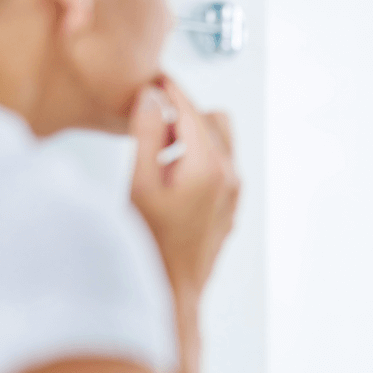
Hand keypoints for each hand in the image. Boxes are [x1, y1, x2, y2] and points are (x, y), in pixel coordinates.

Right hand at [129, 77, 239, 299]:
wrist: (170, 292)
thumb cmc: (151, 247)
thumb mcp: (139, 183)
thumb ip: (148, 134)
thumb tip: (153, 99)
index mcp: (210, 167)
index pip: (192, 110)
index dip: (171, 90)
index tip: (155, 80)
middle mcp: (229, 178)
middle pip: (214, 121)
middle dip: (184, 114)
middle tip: (152, 123)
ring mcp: (233, 195)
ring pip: (221, 143)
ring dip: (193, 137)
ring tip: (159, 155)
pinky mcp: (229, 208)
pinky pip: (221, 168)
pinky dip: (199, 159)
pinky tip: (170, 178)